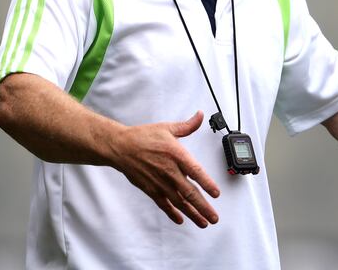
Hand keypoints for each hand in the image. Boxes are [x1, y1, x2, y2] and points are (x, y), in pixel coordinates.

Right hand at [109, 110, 220, 227]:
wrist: (121, 147)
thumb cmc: (143, 137)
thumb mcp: (167, 128)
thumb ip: (187, 126)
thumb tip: (200, 116)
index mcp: (176, 154)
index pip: (196, 171)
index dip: (207, 183)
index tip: (216, 193)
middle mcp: (169, 171)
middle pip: (189, 193)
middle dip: (203, 207)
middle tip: (214, 217)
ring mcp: (160, 182)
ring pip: (179, 202)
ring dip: (192, 214)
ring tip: (203, 222)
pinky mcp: (150, 189)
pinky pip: (163, 204)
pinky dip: (172, 213)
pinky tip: (180, 220)